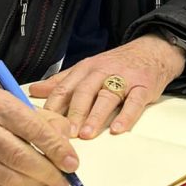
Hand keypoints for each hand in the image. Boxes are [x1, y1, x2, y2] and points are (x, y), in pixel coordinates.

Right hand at [0, 89, 78, 185]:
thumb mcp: (16, 103)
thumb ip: (45, 120)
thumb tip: (66, 143)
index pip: (32, 128)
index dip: (56, 149)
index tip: (72, 162)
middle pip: (20, 156)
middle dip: (48, 171)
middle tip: (64, 178)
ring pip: (9, 177)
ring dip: (36, 184)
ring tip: (51, 183)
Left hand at [28, 35, 184, 140]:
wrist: (152, 51)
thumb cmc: (116, 64)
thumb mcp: (87, 68)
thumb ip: (62, 81)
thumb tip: (34, 91)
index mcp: (85, 68)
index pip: (65, 86)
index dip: (54, 105)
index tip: (44, 123)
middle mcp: (102, 72)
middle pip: (84, 91)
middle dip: (74, 113)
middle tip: (66, 133)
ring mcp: (124, 78)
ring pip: (107, 97)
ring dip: (96, 116)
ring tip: (87, 134)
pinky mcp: (143, 86)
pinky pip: (134, 102)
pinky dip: (126, 116)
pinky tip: (118, 129)